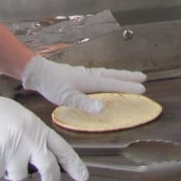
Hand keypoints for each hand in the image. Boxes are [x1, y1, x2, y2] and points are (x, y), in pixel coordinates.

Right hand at [0, 83, 87, 180]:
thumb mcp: (16, 117)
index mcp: (34, 126)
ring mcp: (12, 149)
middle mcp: (27, 138)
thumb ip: (30, 135)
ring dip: (8, 168)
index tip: (83, 176)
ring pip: (18, 175)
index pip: (60, 147)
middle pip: (48, 167)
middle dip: (51, 178)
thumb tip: (38, 157)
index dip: (73, 164)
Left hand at [22, 56, 146, 113]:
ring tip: (131, 76)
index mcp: (90, 81)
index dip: (128, 87)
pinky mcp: (79, 74)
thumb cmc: (51, 85)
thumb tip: (102, 108)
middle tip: (143, 77)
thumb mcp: (66, 97)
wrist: (38, 72)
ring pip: (108, 73)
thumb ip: (84, 103)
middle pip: (113, 75)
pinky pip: (101, 74)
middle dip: (128, 77)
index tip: (143, 89)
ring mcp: (85, 74)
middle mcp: (90, 75)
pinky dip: (109, 75)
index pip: (113, 85)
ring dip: (120, 75)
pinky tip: (106, 78)